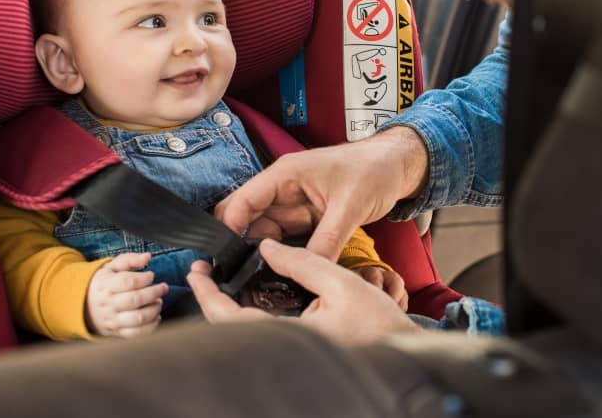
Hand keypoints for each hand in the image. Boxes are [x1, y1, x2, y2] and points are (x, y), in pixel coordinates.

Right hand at [85, 252, 168, 337]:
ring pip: (138, 318)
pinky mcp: (117, 332)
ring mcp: (112, 319)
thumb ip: (130, 260)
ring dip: (154, 309)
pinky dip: (151, 326)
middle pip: (135, 300)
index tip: (151, 275)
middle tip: (163, 288)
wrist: (83, 306)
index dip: (144, 278)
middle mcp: (108, 304)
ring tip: (158, 301)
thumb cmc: (103, 284)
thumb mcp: (111, 267)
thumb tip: (147, 257)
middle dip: (154, 293)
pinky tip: (155, 316)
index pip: (128, 281)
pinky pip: (136, 333)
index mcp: (105, 285)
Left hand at [187, 240, 423, 344]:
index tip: (197, 272)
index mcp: (291, 336)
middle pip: (231, 329)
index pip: (231, 319)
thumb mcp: (342, 282)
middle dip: (212, 299)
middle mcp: (285, 349)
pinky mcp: (298, 352)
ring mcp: (290, 354)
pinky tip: (249, 295)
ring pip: (245, 332)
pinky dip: (248, 314)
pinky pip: (262, 334)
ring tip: (221, 279)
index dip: (208, 294)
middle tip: (203, 272)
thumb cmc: (379, 323)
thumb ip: (303, 262)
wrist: (404, 351)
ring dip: (228, 307)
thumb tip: (268, 247)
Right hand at [215, 127, 428, 259]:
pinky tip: (283, 274)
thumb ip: (328, 240)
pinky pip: (286, 240)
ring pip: (265, 234)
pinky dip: (284, 256)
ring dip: (263, 255)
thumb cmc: (374, 170)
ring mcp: (294, 205)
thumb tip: (308, 270)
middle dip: (241, 246)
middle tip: (241, 278)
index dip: (230, 228)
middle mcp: (284, 190)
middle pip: (247, 220)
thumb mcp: (350, 206)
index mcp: (285, 175)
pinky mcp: (306, 218)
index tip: (225, 259)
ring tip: (261, 282)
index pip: (243, 200)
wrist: (397, 166)